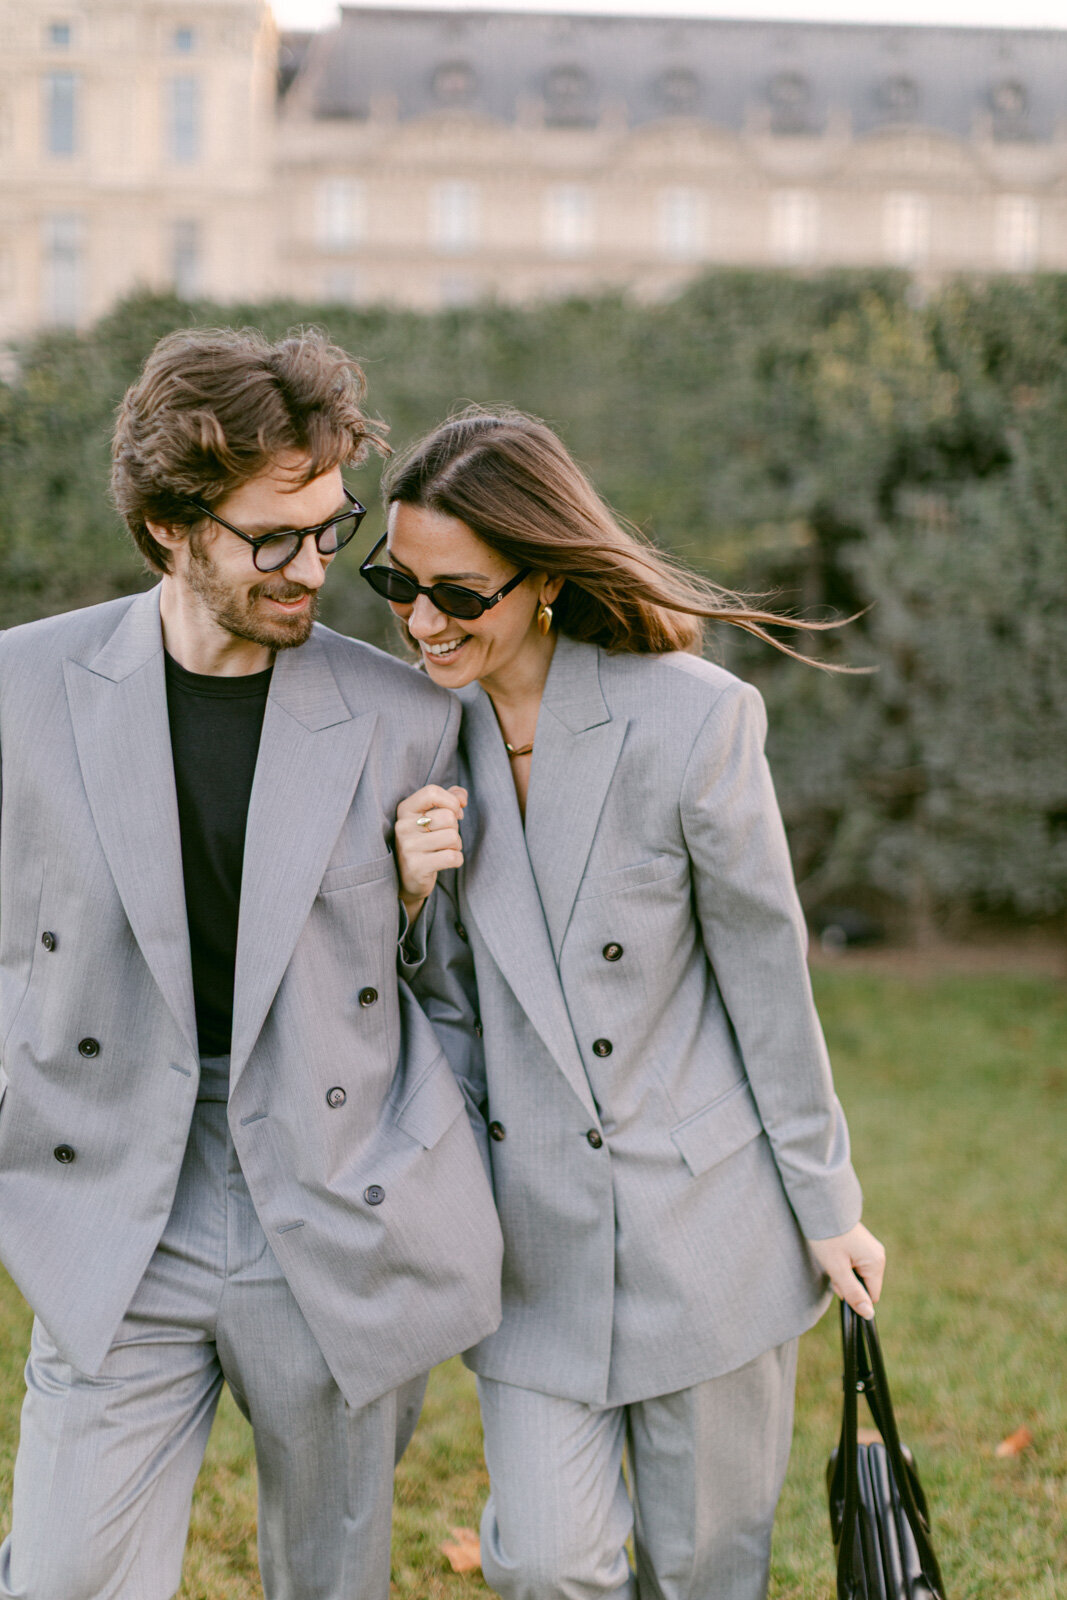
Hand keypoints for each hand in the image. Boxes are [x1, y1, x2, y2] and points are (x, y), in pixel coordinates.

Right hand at [395, 785, 467, 917]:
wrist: (406, 878)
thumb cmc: (424, 841)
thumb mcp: (431, 816)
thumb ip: (449, 799)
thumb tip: (462, 797)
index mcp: (405, 810)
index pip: (432, 792)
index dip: (451, 801)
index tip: (455, 812)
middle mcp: (403, 827)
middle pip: (448, 817)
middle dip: (455, 828)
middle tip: (445, 837)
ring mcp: (408, 847)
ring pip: (453, 837)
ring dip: (456, 845)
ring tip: (443, 849)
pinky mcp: (417, 867)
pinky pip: (453, 857)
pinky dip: (457, 860)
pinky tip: (444, 861)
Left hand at [806, 1222, 885, 1319]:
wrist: (821, 1208)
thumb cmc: (828, 1238)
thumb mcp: (837, 1269)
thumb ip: (854, 1293)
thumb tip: (869, 1314)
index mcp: (876, 1262)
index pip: (871, 1295)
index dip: (854, 1295)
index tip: (839, 1281)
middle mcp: (878, 1255)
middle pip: (864, 1285)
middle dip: (846, 1282)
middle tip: (832, 1267)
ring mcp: (870, 1248)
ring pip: (858, 1274)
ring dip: (843, 1272)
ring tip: (831, 1257)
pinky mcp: (862, 1244)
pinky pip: (855, 1263)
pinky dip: (843, 1263)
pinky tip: (834, 1252)